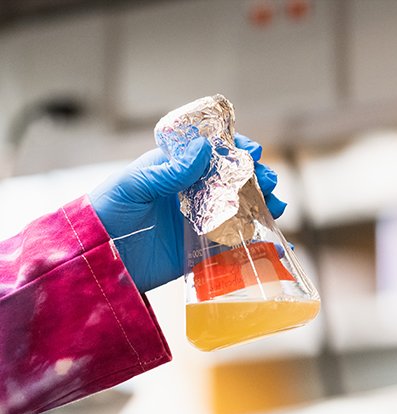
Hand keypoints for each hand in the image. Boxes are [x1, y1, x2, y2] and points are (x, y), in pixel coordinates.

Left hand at [90, 134, 286, 292]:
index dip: (234, 149)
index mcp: (174, 171)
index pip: (210, 153)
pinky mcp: (198, 251)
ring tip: (277, 207)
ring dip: (260, 208)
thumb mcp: (133, 185)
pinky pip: (231, 246)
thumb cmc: (106, 212)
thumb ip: (168, 171)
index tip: (253, 152)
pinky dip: (254, 245)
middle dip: (255, 179)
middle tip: (269, 182)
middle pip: (231, 181)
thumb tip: (203, 149)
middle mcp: (189, 194)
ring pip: (237, 211)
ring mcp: (196, 222)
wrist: (96, 258)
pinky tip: (276, 244)